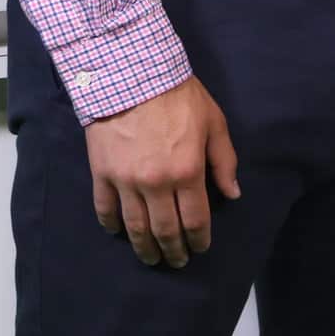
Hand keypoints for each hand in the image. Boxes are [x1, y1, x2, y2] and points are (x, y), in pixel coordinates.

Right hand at [85, 75, 241, 267]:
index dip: (199, 240)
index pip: (196, 220)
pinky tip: (119, 232)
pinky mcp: (102, 174)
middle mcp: (157, 184)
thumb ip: (224, 161)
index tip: (200, 249)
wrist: (133, 74)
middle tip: (177, 261)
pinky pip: (105, 209)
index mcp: (188, 172)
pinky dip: (112, 225)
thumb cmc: (179, 96)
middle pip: (165, 230)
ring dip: (145, 248)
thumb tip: (232, 194)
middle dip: (173, 251)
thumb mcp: (214, 122)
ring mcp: (126, 182)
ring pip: (135, 227)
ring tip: (151, 257)